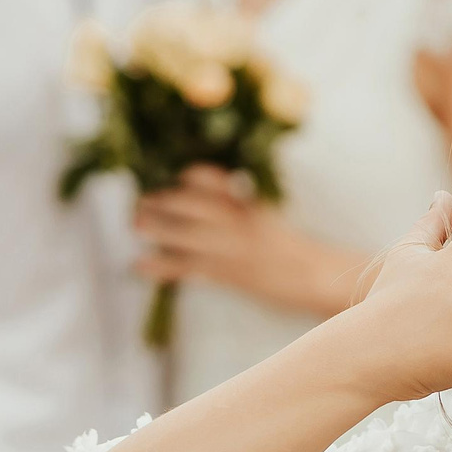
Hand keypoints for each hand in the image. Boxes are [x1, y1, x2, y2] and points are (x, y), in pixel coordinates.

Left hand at [135, 167, 360, 316]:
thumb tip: (213, 194)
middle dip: (164, 201)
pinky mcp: (227, 273)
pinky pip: (188, 268)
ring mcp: (232, 248)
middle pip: (194, 205)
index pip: (215, 181)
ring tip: (135, 224)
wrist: (316, 277)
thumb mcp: (268, 217)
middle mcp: (238, 222)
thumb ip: (241, 205)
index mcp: (248, 204)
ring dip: (157, 228)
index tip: (177, 174)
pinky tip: (139, 266)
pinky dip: (161, 267)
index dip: (194, 176)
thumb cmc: (293, 249)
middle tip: (140, 200)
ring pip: (186, 234)